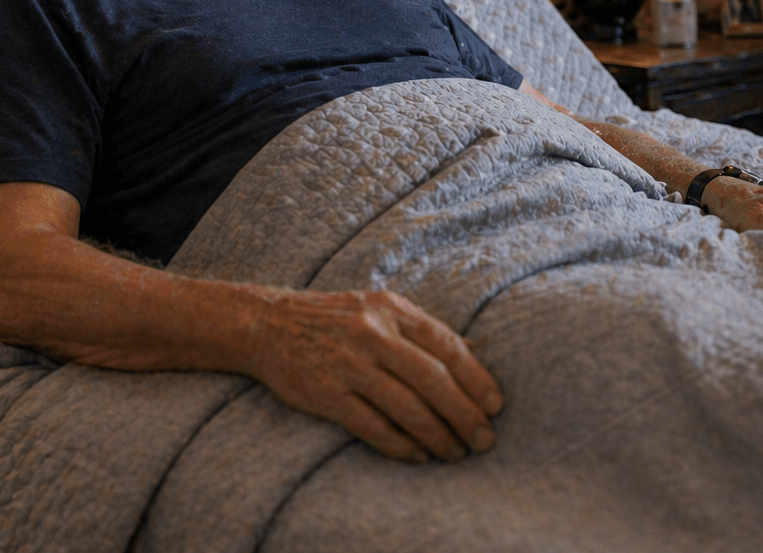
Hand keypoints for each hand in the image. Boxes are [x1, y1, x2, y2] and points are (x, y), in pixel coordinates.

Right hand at [248, 289, 502, 462]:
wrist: (267, 324)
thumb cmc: (334, 319)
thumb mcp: (379, 308)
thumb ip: (423, 329)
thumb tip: (477, 350)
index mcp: (390, 308)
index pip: (446, 345)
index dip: (476, 379)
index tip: (495, 406)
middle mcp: (371, 333)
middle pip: (431, 378)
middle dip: (464, 413)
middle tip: (484, 440)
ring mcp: (347, 364)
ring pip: (406, 406)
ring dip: (437, 435)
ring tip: (455, 453)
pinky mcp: (325, 394)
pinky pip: (372, 426)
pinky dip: (401, 445)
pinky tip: (418, 455)